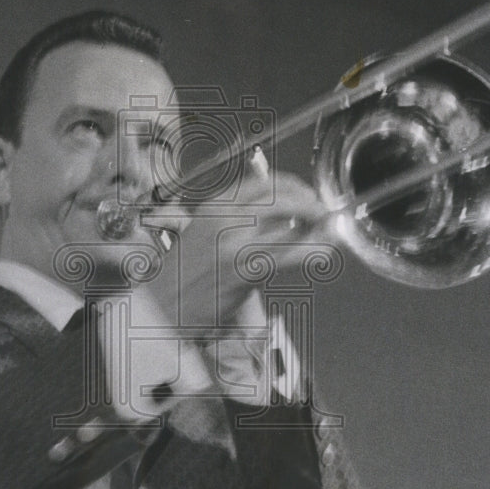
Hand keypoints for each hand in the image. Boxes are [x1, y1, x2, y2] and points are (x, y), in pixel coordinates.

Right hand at [141, 169, 329, 334]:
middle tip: (323, 214)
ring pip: (288, 220)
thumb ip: (243, 223)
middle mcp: (224, 215)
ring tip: (329, 234)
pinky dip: (312, 253)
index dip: (294, 186)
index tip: (309, 196)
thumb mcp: (208, 235)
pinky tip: (323, 256)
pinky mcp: (242, 268)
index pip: (264, 182)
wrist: (161, 306)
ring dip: (317, 225)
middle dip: (309, 202)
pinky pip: (288, 255)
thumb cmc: (185, 276)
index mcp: (215, 204)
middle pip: (279, 195)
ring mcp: (233, 240)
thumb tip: (289, 221)